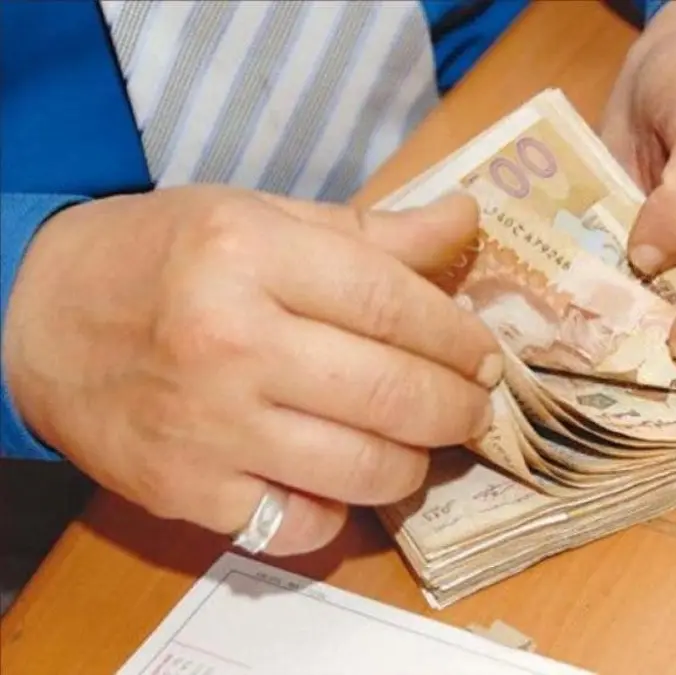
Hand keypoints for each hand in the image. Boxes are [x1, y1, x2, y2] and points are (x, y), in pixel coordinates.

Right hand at [1, 186, 500, 555]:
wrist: (39, 318)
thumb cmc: (163, 257)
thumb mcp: (260, 217)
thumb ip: (371, 231)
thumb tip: (466, 221)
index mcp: (250, 254)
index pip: (395, 305)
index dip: (459, 338)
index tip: (487, 356)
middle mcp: (229, 342)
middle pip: (391, 394)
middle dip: (458, 408)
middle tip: (475, 406)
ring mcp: (206, 427)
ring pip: (363, 469)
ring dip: (414, 463)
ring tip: (418, 442)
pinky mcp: (185, 492)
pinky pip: (301, 525)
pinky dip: (339, 512)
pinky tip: (342, 481)